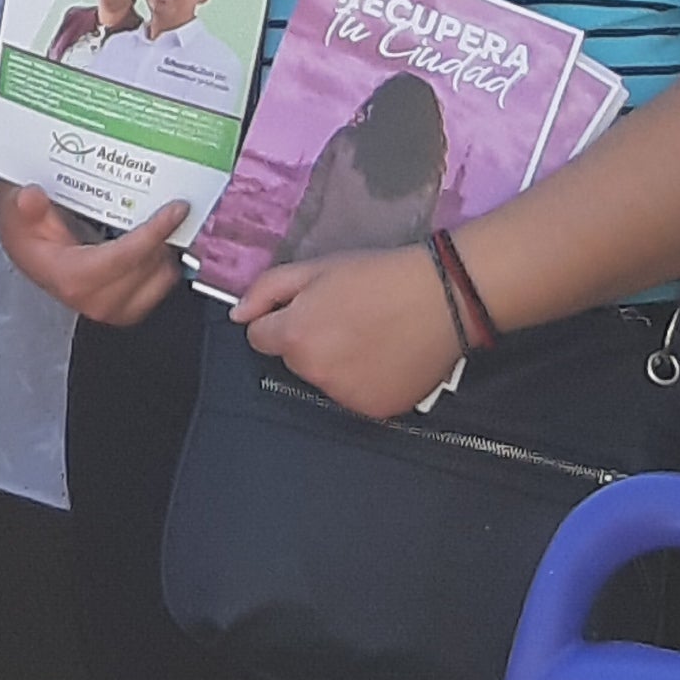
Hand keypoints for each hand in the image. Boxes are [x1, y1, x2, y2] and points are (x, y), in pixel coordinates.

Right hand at [0, 185, 189, 328]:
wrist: (28, 253)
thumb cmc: (27, 234)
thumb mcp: (19, 210)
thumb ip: (26, 205)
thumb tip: (30, 198)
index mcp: (71, 277)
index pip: (124, 257)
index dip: (153, 233)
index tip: (175, 210)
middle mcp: (93, 300)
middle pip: (147, 269)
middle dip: (164, 239)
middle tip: (173, 209)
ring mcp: (111, 309)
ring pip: (159, 282)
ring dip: (166, 253)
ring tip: (167, 225)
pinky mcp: (124, 311)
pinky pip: (158, 291)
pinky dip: (163, 267)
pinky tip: (159, 246)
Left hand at [238, 242, 468, 422]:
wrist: (441, 297)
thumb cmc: (378, 277)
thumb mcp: (315, 269)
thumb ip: (267, 290)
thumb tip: (238, 314)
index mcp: (295, 337)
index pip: (259, 339)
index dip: (280, 320)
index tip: (308, 310)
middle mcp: (315, 373)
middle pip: (293, 361)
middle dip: (309, 342)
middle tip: (346, 317)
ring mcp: (346, 396)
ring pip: (324, 380)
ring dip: (336, 364)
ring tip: (370, 336)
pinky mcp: (375, 410)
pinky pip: (355, 397)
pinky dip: (364, 382)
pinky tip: (385, 357)